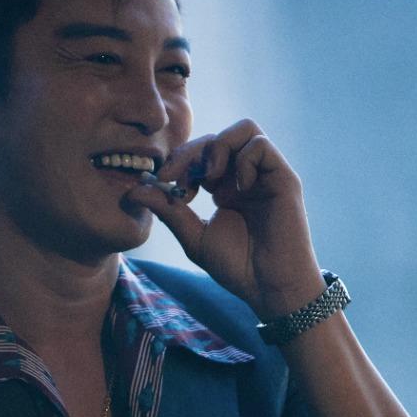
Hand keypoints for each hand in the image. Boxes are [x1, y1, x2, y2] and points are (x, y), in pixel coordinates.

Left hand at [128, 119, 326, 320]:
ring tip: (209, 179)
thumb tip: (133, 191)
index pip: (200, 153)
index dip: (178, 160)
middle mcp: (245, 175)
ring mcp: (265, 174)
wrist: (269, 287)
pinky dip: (243, 160)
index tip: (162, 182)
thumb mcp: (194, 238)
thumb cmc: (237, 266)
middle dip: (190, 153)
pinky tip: (237, 190)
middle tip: (177, 181)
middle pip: (216, 137)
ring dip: (219, 148)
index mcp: (224, 186)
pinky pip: (261, 145)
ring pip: (244, 129)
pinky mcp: (283, 178)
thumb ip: (169, 212)